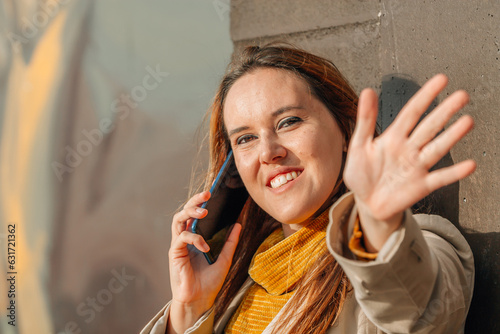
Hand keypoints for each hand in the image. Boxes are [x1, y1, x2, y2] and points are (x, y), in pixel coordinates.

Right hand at [168, 191, 240, 333]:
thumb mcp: (225, 259)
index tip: (214, 193)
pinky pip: (182, 237)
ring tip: (204, 211)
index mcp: (196, 238)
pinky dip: (194, 239)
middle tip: (207, 195)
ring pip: (178, 219)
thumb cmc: (209, 283)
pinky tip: (205, 247)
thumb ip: (230, 242)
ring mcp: (179, 245)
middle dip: (195, 200)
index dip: (202, 202)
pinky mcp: (175, 253)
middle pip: (185, 211)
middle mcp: (185, 238)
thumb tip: (238, 224)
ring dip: (190, 212)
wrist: (200, 301)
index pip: (196, 215)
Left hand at [344, 74, 475, 250]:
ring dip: (452, 136)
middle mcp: (409, 149)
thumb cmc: (362, 173)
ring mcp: (417, 167)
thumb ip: (365, 120)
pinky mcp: (422, 186)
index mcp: (393, 137)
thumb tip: (368, 91)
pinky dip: (454, 173)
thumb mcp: (359, 145)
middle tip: (462, 95)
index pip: (412, 112)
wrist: (366, 203)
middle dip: (445, 111)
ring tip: (467, 121)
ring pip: (437, 148)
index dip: (425, 96)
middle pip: (429, 127)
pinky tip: (469, 165)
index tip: (441, 80)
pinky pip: (440, 178)